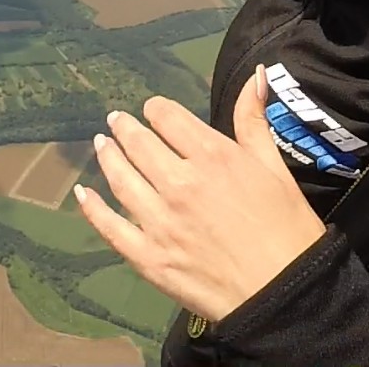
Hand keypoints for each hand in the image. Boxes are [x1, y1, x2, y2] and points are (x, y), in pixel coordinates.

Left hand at [74, 65, 329, 323]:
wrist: (283, 294)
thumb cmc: (287, 228)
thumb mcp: (275, 166)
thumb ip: (254, 121)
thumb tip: (255, 74)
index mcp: (212, 156)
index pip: (169, 119)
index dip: (156, 110)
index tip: (152, 109)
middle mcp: (179, 183)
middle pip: (140, 145)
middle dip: (126, 128)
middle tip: (116, 121)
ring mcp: (159, 221)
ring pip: (121, 179)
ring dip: (108, 157)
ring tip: (101, 144)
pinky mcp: (148, 257)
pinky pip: (110, 227)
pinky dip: (92, 208)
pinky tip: (82, 193)